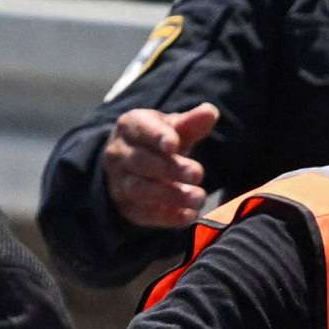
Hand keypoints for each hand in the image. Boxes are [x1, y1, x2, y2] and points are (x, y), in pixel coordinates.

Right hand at [100, 104, 222, 232]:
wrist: (130, 167)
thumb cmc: (157, 142)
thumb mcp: (172, 128)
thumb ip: (191, 123)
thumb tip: (210, 112)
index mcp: (130, 127)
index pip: (141, 129)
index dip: (157, 136)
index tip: (174, 144)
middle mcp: (119, 154)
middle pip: (141, 161)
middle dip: (170, 168)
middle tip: (198, 173)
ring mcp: (119, 182)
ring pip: (140, 189)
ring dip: (170, 195)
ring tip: (198, 197)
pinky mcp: (127, 207)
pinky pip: (144, 214)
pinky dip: (167, 217)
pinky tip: (189, 215)